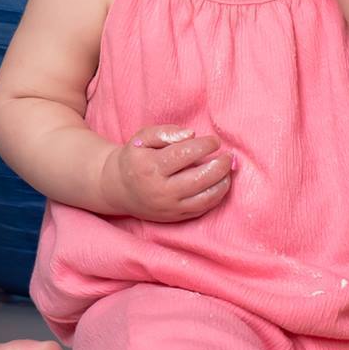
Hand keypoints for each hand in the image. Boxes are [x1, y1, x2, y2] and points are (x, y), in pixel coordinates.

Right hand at [101, 124, 233, 222]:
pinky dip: (217, 196)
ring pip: (205, 197)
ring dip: (223, 182)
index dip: (204, 146)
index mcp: (150, 167)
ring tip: (228, 169)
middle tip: (228, 156)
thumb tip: (191, 134)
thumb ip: (165, 132)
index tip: (215, 141)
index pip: (184, 154)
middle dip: (220, 165)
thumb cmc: (135, 159)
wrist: (119, 188)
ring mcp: (169, 207)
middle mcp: (160, 190)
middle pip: (199, 178)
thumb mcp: (142, 139)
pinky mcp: (176, 217)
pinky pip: (203, 209)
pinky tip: (220, 182)